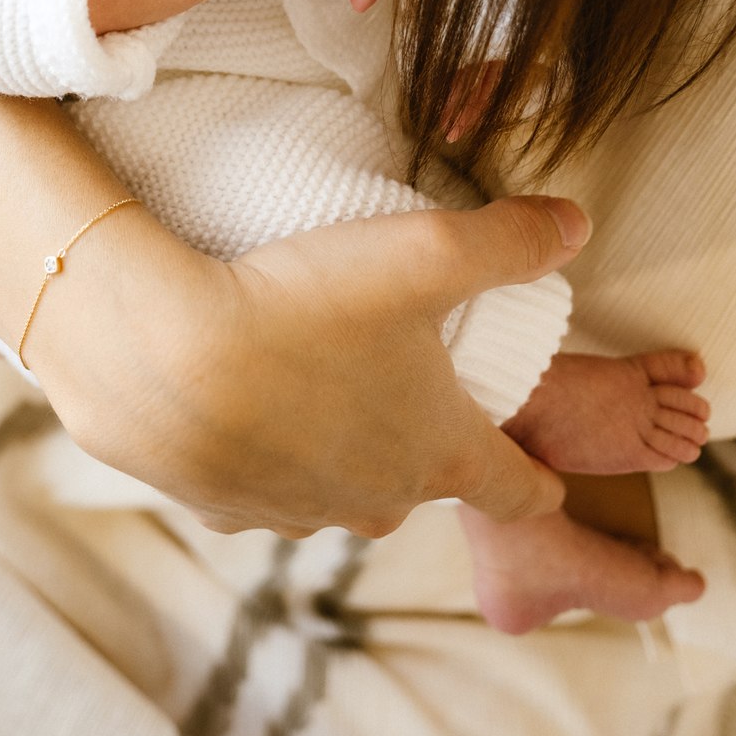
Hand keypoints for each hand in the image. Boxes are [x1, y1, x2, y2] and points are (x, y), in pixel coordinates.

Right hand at [37, 193, 590, 537]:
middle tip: (414, 389)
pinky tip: (242, 400)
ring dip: (341, 451)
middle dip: (426, 447)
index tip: (549, 478)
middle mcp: (374, 502)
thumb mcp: (422, 252)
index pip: (516, 489)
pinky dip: (263, 452)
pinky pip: (261, 486)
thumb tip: (576, 224)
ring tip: (320, 386)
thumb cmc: (303, 307)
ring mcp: (295, 511)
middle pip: (420, 483)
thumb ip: (507, 239)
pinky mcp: (222, 505)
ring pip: (338, 489)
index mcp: (438, 453)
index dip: (539, 480)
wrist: (160, 355)